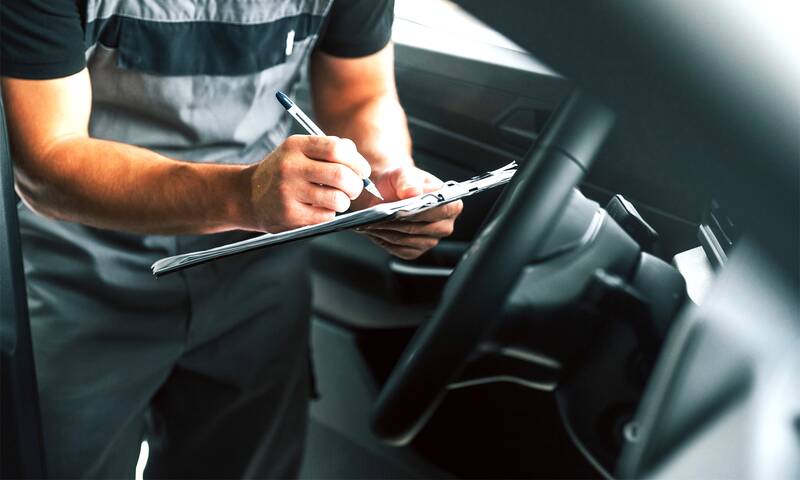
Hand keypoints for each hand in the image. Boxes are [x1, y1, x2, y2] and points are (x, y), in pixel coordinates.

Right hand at [243, 135, 370, 231]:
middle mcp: (290, 166)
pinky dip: (330, 213)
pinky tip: (320, 208)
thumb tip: (358, 159)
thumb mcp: (299, 151)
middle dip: (356, 185)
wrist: (249, 195)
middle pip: (340, 175)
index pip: (337, 149)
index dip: (357, 161)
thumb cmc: (283, 172)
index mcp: (296, 145)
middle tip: (354, 188)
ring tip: (337, 200)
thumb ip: (329, 150)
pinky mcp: (290, 214)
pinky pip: (326, 216)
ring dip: (344, 202)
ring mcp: (288, 191)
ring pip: (336, 199)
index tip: (363, 171)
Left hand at [357, 166, 462, 259]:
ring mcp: (430, 240)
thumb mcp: (401, 174)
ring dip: (391, 233)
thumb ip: (407, 181)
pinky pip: (401, 250)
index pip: (444, 210)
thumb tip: (413, 192)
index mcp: (449, 203)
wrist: (385, 191)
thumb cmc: (398, 182)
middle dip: (402, 224)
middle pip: (426, 230)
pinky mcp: (415, 250)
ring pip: (411, 241)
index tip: (404, 209)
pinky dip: (386, 241)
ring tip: (373, 223)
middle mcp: (444, 224)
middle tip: (382, 218)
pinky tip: (375, 231)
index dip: (424, 212)